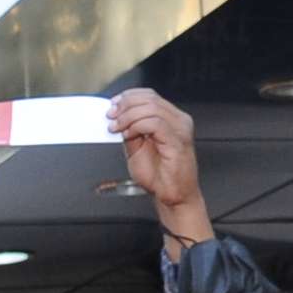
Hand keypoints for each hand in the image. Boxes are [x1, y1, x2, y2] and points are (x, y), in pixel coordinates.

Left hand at [107, 89, 208, 233]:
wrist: (172, 197)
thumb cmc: (159, 177)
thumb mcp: (137, 148)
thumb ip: (130, 130)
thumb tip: (116, 117)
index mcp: (171, 119)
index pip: (149, 95)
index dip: (128, 97)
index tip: (112, 106)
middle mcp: (178, 121)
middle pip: (149, 98)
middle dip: (125, 105)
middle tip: (111, 116)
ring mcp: (180, 129)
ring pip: (151, 108)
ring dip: (128, 116)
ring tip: (117, 128)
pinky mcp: (178, 141)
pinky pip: (155, 123)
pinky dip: (137, 126)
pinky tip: (128, 135)